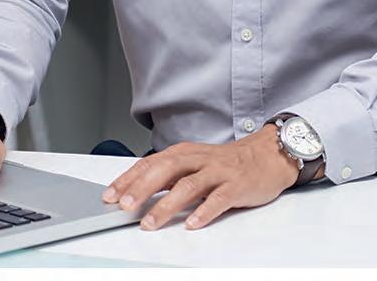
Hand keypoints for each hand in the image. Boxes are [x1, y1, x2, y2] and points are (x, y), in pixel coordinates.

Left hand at [100, 123, 299, 230]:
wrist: (266, 156)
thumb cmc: (225, 163)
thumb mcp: (193, 163)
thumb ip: (168, 176)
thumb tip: (136, 192)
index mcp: (183, 153)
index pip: (149, 163)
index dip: (128, 179)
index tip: (110, 195)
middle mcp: (197, 159)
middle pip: (165, 170)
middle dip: (142, 188)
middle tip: (125, 206)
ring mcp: (217, 172)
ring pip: (188, 186)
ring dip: (166, 205)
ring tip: (151, 222)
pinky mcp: (236, 186)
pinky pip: (218, 199)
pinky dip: (204, 211)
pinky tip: (192, 223)